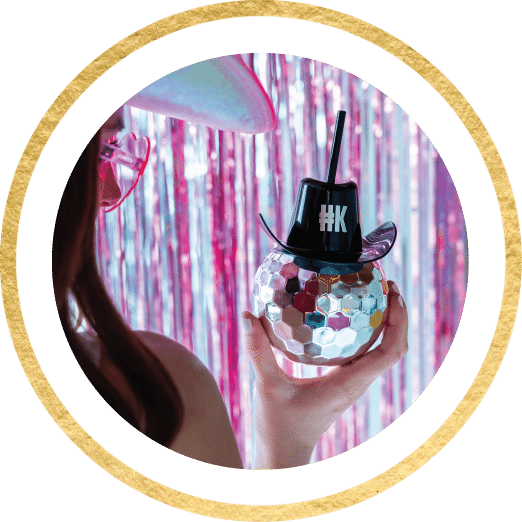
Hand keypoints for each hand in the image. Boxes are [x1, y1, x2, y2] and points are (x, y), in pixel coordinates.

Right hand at [241, 281, 407, 468]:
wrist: (283, 452)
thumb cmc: (277, 425)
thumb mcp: (266, 386)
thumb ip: (258, 351)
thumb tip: (247, 315)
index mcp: (348, 384)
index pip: (389, 352)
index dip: (398, 321)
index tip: (392, 293)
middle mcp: (357, 383)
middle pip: (394, 348)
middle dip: (398, 316)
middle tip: (386, 285)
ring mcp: (352, 384)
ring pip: (383, 352)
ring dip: (388, 323)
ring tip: (375, 293)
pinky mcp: (344, 383)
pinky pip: (366, 355)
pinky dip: (368, 333)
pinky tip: (348, 316)